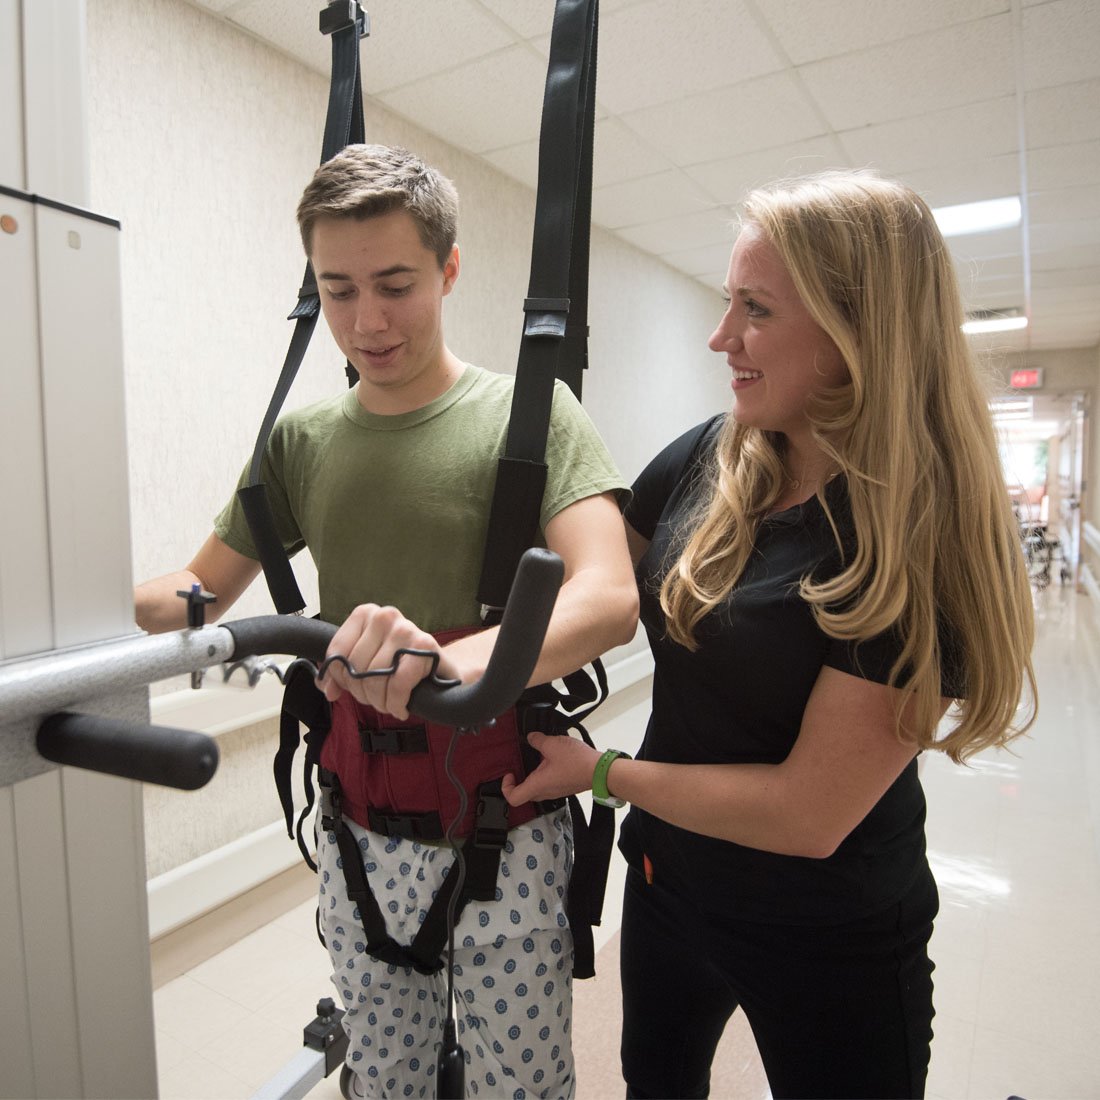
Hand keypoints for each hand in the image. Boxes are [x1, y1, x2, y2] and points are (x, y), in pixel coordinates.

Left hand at [319, 603, 457, 718]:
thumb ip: (341, 674)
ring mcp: (405, 628)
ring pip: (375, 678)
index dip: (340, 678)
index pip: (337, 651)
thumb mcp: (366, 664)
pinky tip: (401, 708)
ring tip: (390, 704)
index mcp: (365, 614)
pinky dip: (397, 703)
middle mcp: (384, 616)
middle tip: (377, 700)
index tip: (351, 689)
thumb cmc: (400, 665)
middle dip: (364, 694)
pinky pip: (398, 684)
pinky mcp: (425, 645)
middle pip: (356, 668)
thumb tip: (327, 689)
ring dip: (381, 702)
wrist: (441, 669)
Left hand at [501, 731, 601, 806]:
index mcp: (538, 785)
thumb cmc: (576, 762)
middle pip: (525, 792)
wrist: (599, 771)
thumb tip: (531, 738)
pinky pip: (550, 783)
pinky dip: (546, 773)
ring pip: (538, 787)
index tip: (509, 774)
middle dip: (520, 779)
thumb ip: (537, 740)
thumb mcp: (552, 744)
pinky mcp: (565, 787)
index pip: (514, 797)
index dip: (506, 787)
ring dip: (535, 774)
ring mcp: (556, 791)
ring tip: (539, 757)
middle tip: (520, 764)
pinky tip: (553, 758)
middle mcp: (546, 792)